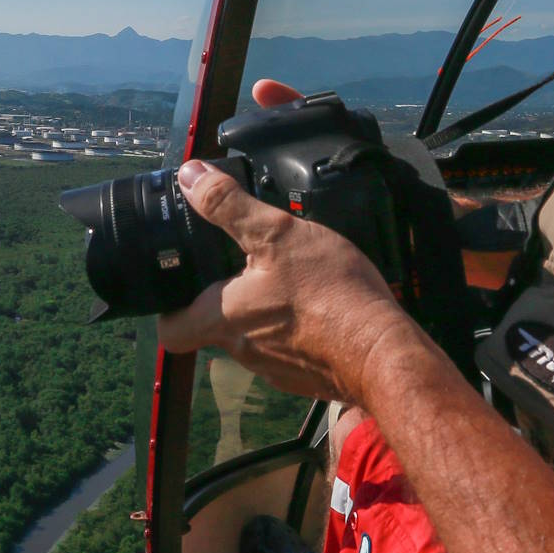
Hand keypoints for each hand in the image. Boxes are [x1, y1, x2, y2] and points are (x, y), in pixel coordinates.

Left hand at [157, 152, 421, 406]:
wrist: (385, 354)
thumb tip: (189, 176)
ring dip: (266, 311)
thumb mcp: (276, 234)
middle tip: (247, 264)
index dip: (169, 309)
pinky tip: (323, 304)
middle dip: (228, 298)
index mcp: (223, 320)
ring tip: (292, 278)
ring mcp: (277, 369)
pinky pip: (292, 349)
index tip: (181, 284)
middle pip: (217, 328)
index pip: (171, 332)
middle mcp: (243, 351)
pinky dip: (300, 327)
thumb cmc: (330, 294)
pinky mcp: (308, 376)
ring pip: (256, 337)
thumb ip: (229, 206)